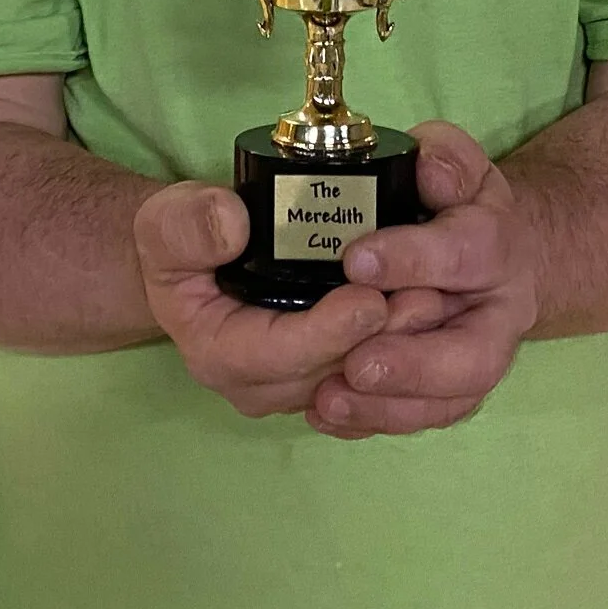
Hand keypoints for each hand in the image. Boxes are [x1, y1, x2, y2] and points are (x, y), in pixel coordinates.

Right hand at [134, 181, 450, 418]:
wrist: (197, 260)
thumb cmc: (183, 241)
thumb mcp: (167, 221)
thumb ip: (189, 224)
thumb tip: (231, 222)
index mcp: (217, 352)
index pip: (277, 357)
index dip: (327, 332)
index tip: (370, 298)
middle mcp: (259, 385)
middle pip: (330, 376)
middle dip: (381, 341)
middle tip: (430, 297)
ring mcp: (298, 387)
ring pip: (361, 381)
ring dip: (403, 347)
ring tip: (440, 301)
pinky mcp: (329, 376)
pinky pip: (376, 381)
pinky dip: (407, 355)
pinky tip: (436, 317)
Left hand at [311, 123, 542, 439]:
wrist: (500, 256)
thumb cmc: (460, 204)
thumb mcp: (456, 163)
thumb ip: (444, 158)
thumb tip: (428, 170)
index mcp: (498, 248)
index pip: (467, 253)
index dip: (413, 258)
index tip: (356, 260)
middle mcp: (499, 316)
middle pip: (473, 355)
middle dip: (413, 364)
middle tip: (355, 363)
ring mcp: (478, 360)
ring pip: (448, 400)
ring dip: (388, 406)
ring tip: (328, 399)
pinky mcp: (451, 391)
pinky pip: (421, 416)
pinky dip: (375, 420)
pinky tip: (326, 413)